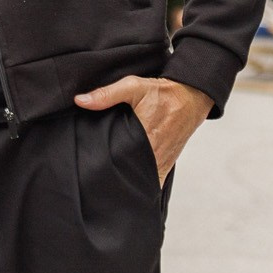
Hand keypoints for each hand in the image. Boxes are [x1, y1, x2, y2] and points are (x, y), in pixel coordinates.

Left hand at [73, 76, 212, 183]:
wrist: (191, 98)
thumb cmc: (163, 93)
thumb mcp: (133, 87)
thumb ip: (106, 94)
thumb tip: (80, 101)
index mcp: (144, 138)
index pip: (119, 162)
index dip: (104, 168)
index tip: (91, 172)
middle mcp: (154, 155)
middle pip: (129, 174)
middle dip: (113, 178)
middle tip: (95, 180)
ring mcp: (161, 162)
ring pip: (141, 180)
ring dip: (128, 182)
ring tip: (109, 185)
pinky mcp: (166, 164)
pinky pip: (153, 181)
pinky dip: (142, 184)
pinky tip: (130, 185)